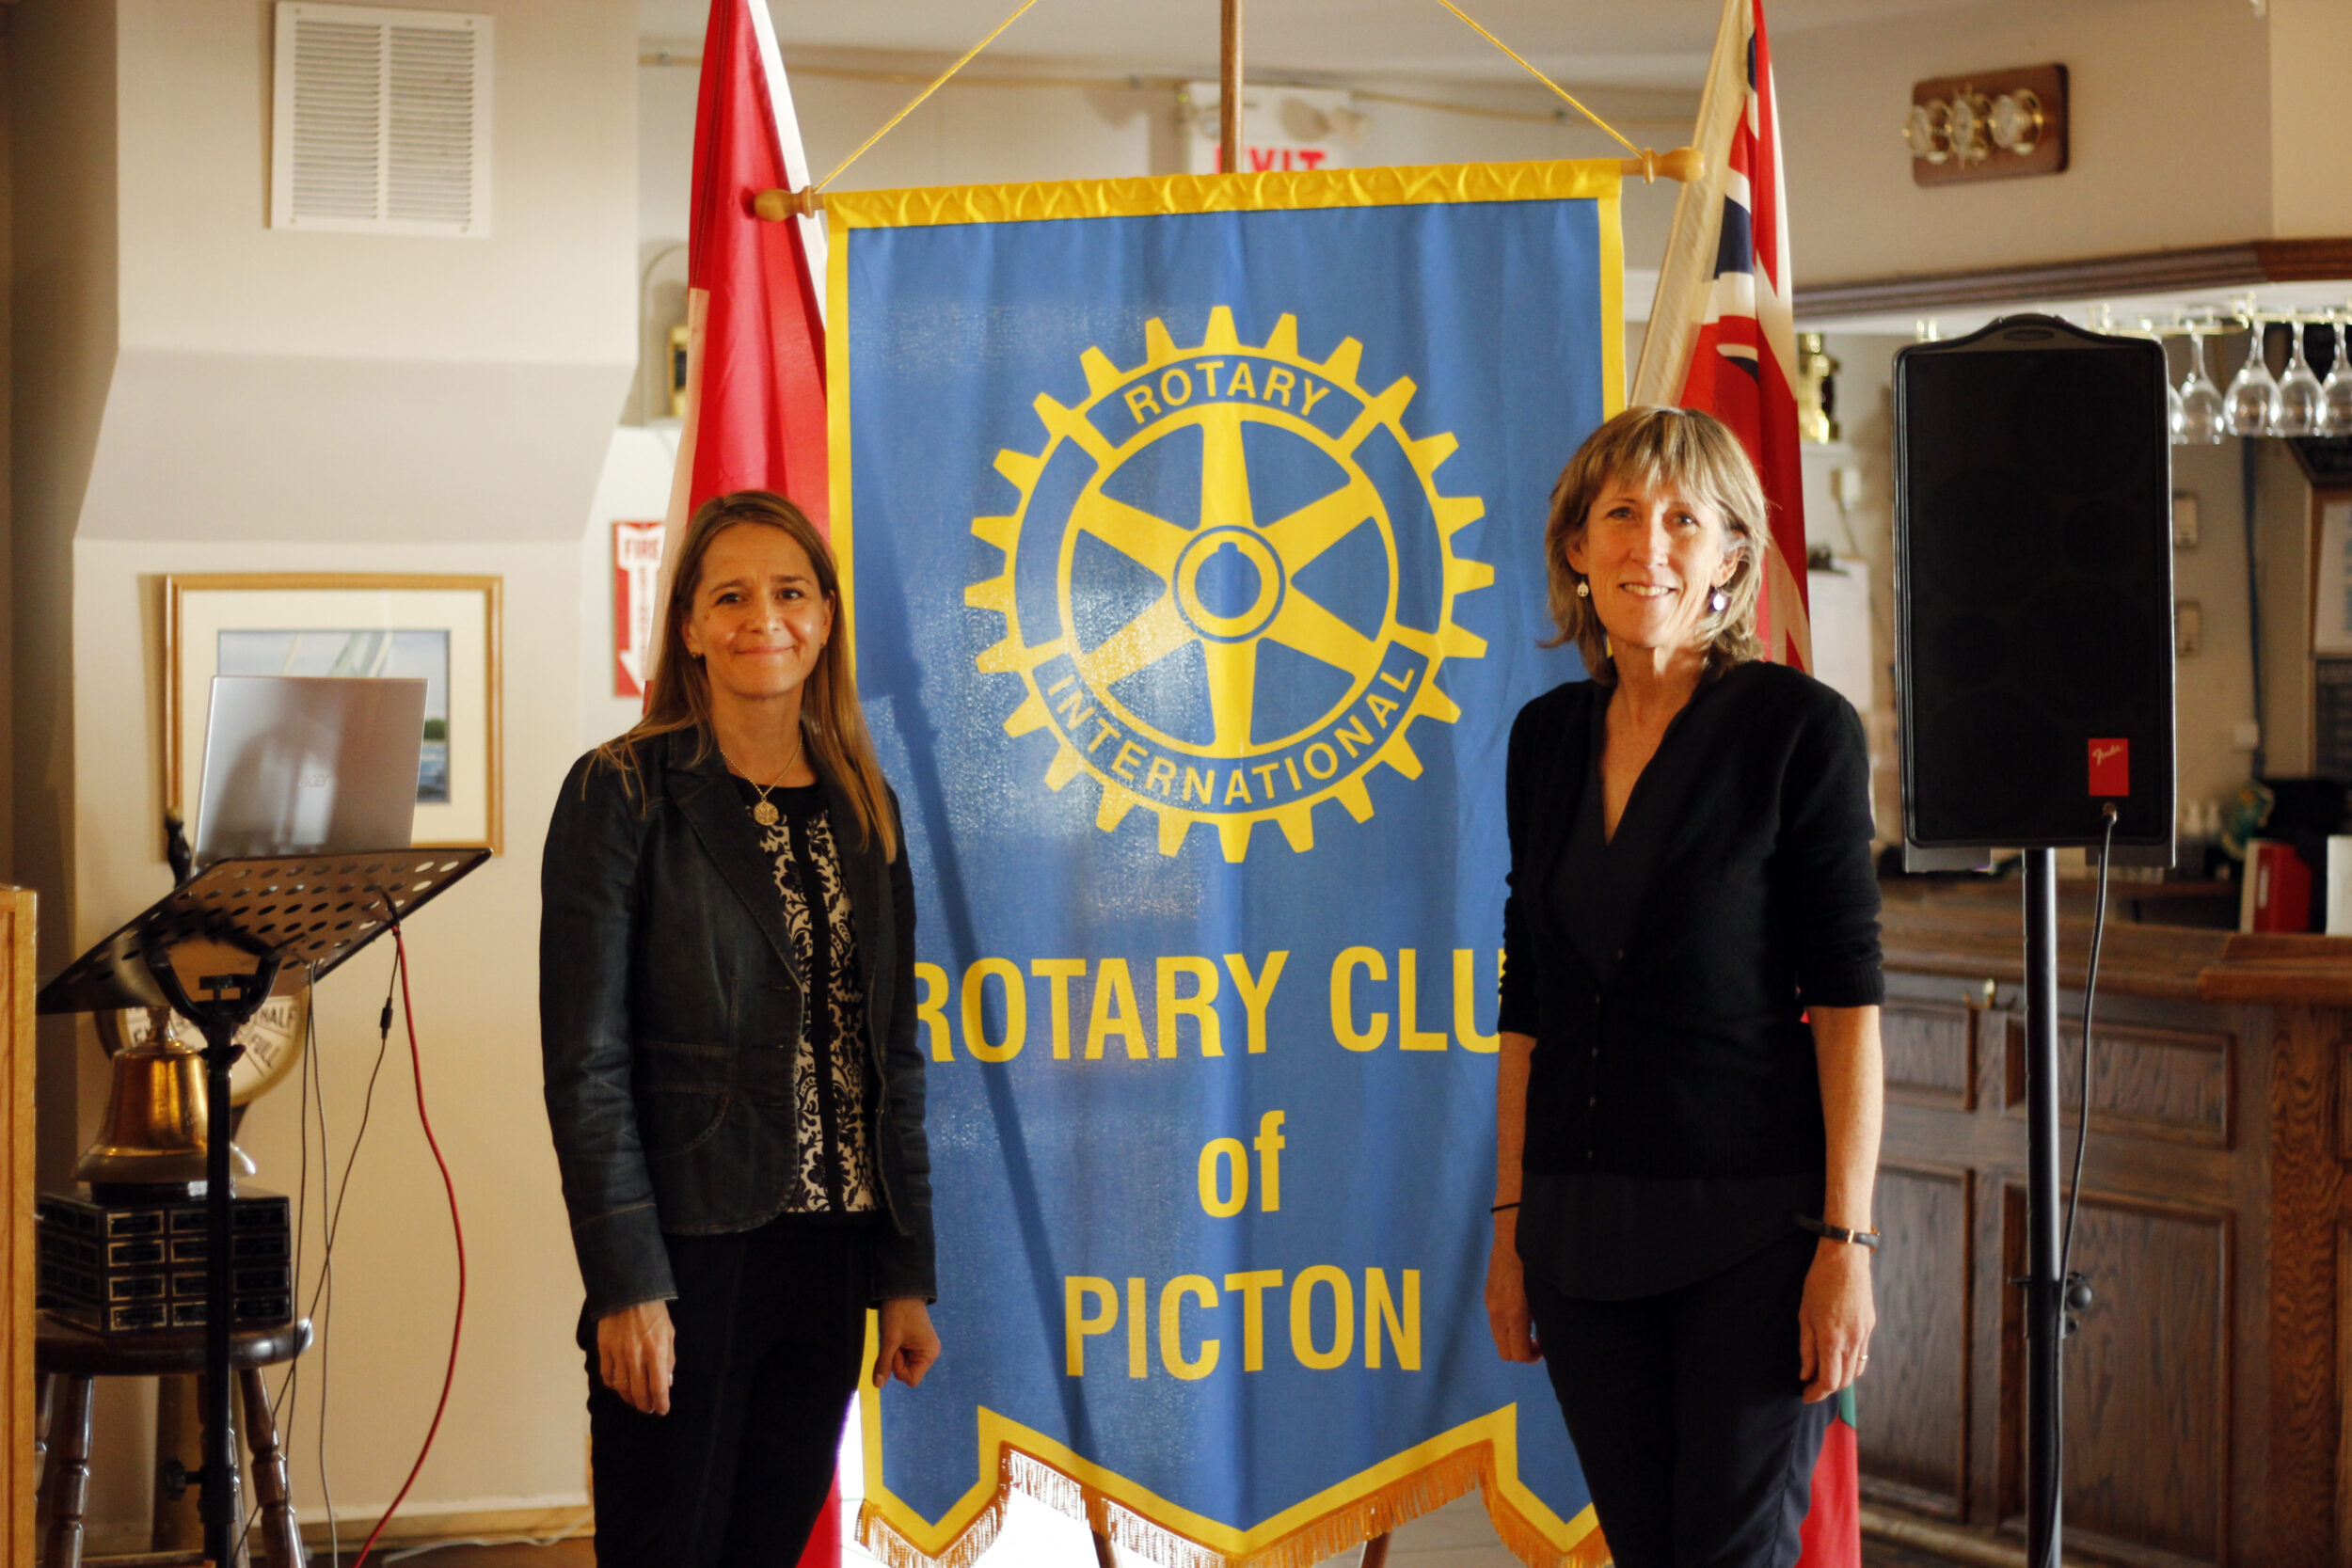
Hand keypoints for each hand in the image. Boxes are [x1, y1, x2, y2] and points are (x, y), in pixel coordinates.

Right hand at [597, 1300, 676, 1415]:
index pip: (658, 1387)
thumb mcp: (669, 1333)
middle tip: (648, 1409)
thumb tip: (667, 1382)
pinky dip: (613, 1385)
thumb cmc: (654, 1312)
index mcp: (657, 1352)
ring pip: (622, 1388)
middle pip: (639, 1392)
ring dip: (629, 1399)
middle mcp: (637, 1356)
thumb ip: (669, 1359)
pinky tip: (619, 1386)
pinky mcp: (604, 1350)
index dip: (661, 1403)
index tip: (662, 1410)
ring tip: (635, 1401)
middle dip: (645, 1405)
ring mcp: (618, 1354)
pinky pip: (607, 1376)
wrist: (629, 1292)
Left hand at [874, 1298, 940, 1387]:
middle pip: (908, 1373)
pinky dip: (896, 1351)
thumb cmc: (898, 1313)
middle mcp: (929, 1353)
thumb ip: (884, 1363)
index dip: (899, 1369)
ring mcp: (923, 1349)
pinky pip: (904, 1357)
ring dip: (895, 1356)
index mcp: (929, 1353)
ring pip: (904, 1365)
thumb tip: (878, 1385)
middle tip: (894, 1342)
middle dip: (896, 1362)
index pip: (911, 1379)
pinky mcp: (916, 1344)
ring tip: (896, 1338)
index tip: (895, 1351)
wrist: (901, 1291)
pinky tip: (897, 1338)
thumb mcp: (889, 1339)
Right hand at [1484, 1216, 1541, 1363]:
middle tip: (1540, 1342)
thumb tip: (1550, 1335)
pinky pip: (1496, 1321)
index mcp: (1514, 1311)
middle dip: (1523, 1352)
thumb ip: (1545, 1315)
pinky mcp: (1488, 1293)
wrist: (1514, 1231)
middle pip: (1505, 1352)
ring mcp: (1490, 1301)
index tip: (1545, 1348)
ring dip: (1514, 1339)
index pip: (1519, 1353)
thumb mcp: (1544, 1291)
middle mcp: (1497, 1310)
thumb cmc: (1537, 1259)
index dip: (1533, 1358)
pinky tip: (1523, 1311)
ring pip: (1499, 1337)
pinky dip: (1508, 1326)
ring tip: (1532, 1326)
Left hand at [1797, 1240, 1873, 1402]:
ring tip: (1822, 1374)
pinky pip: (1863, 1355)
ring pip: (1855, 1370)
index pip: (1828, 1381)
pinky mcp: (1871, 1326)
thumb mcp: (1804, 1315)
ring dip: (1840, 1379)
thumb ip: (1806, 1349)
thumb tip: (1805, 1375)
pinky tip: (1837, 1359)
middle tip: (1810, 1387)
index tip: (1804, 1395)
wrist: (1845, 1258)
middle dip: (1827, 1389)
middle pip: (1844, 1380)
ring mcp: (1865, 1334)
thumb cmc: (1818, 1283)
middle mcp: (1853, 1341)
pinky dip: (1850, 1364)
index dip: (1816, 1393)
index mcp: (1833, 1339)